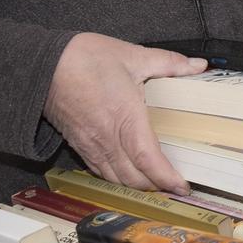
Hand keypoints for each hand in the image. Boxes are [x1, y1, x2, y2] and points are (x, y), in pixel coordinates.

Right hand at [45, 32, 204, 194]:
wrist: (42, 65)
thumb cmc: (85, 58)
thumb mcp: (133, 55)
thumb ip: (170, 63)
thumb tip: (199, 65)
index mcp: (125, 118)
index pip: (148, 160)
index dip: (166, 178)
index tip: (183, 187)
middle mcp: (107, 138)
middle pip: (134, 178)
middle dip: (157, 187)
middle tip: (176, 186)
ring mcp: (91, 145)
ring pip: (116, 179)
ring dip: (137, 186)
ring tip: (157, 184)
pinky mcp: (79, 145)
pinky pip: (100, 171)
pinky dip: (118, 178)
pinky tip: (129, 174)